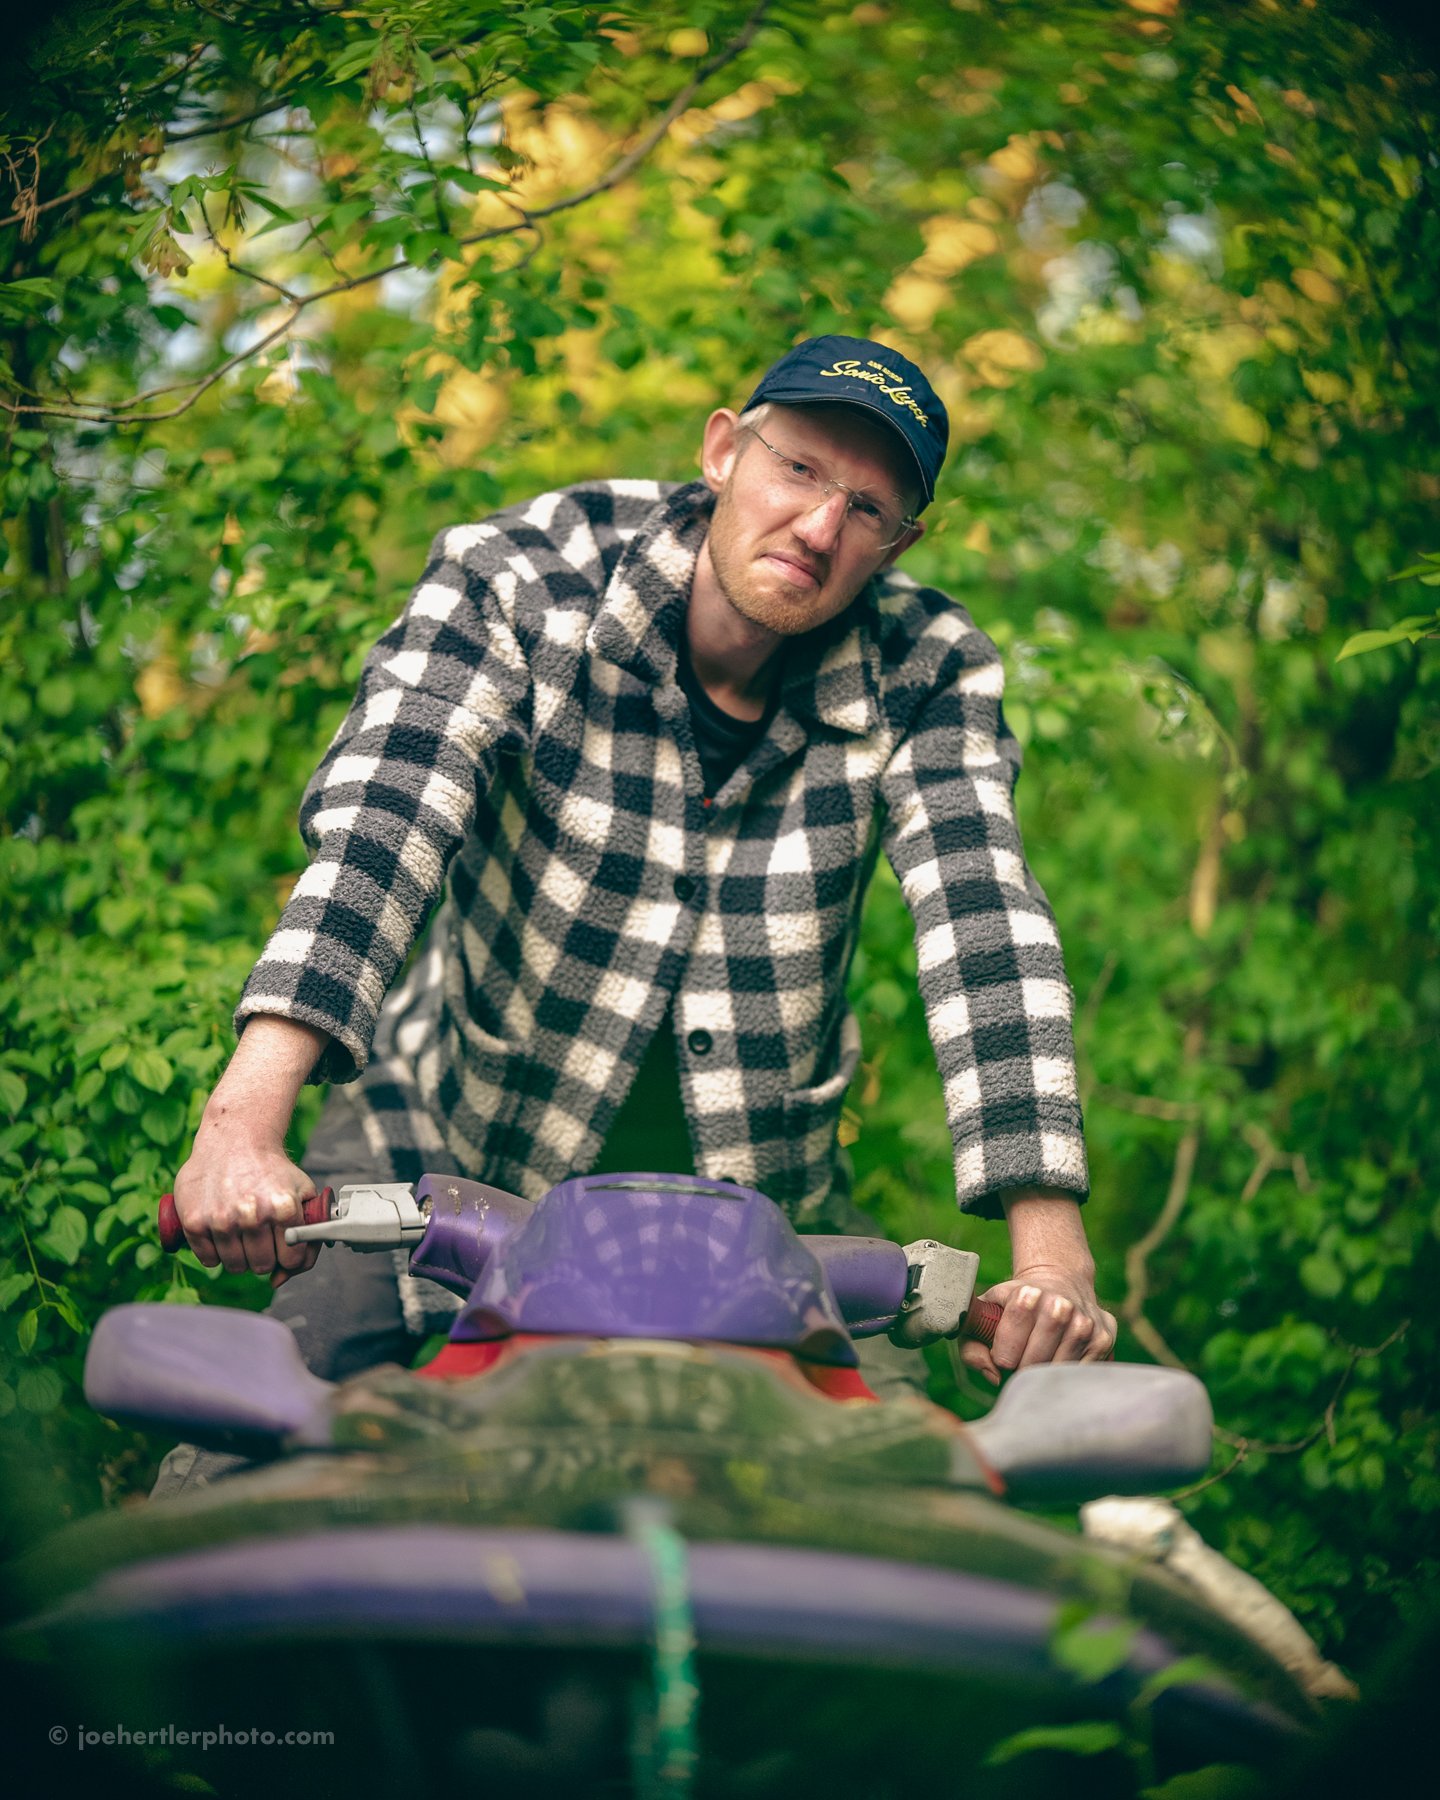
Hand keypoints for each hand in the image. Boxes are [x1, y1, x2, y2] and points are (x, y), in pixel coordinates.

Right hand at [171, 1013, 329, 1285]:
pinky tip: (220, 1233)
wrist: (235, 1139)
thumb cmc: (271, 1169)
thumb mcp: (303, 1191)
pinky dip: (214, 1253)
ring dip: (238, 1256)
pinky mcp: (195, 1222)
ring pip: (234, 1266)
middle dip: (263, 1257)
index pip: (291, 1260)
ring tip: (240, 1233)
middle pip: (261, 1266)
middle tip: (259, 1238)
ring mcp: (222, 1220)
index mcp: (284, 1208)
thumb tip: (284, 1276)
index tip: (282, 1248)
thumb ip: (308, 1233)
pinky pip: (208, 1259)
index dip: (288, 1258)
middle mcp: (253, 1216)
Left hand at [957, 1263, 1115, 1385]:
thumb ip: (973, 1348)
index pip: (1006, 1355)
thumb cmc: (1014, 1305)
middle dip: (1022, 1369)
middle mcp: (1060, 1306)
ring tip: (1039, 1357)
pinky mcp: (1103, 1338)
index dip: (1001, 1359)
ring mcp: (1084, 1323)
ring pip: (1056, 1372)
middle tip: (1021, 1357)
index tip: (1003, 1350)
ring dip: (1044, 1373)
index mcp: (1025, 1296)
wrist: (1059, 1280)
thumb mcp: (985, 1315)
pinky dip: (1066, 1374)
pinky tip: (1059, 1357)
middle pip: (1032, 1366)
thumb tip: (994, 1377)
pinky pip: (1078, 1374)